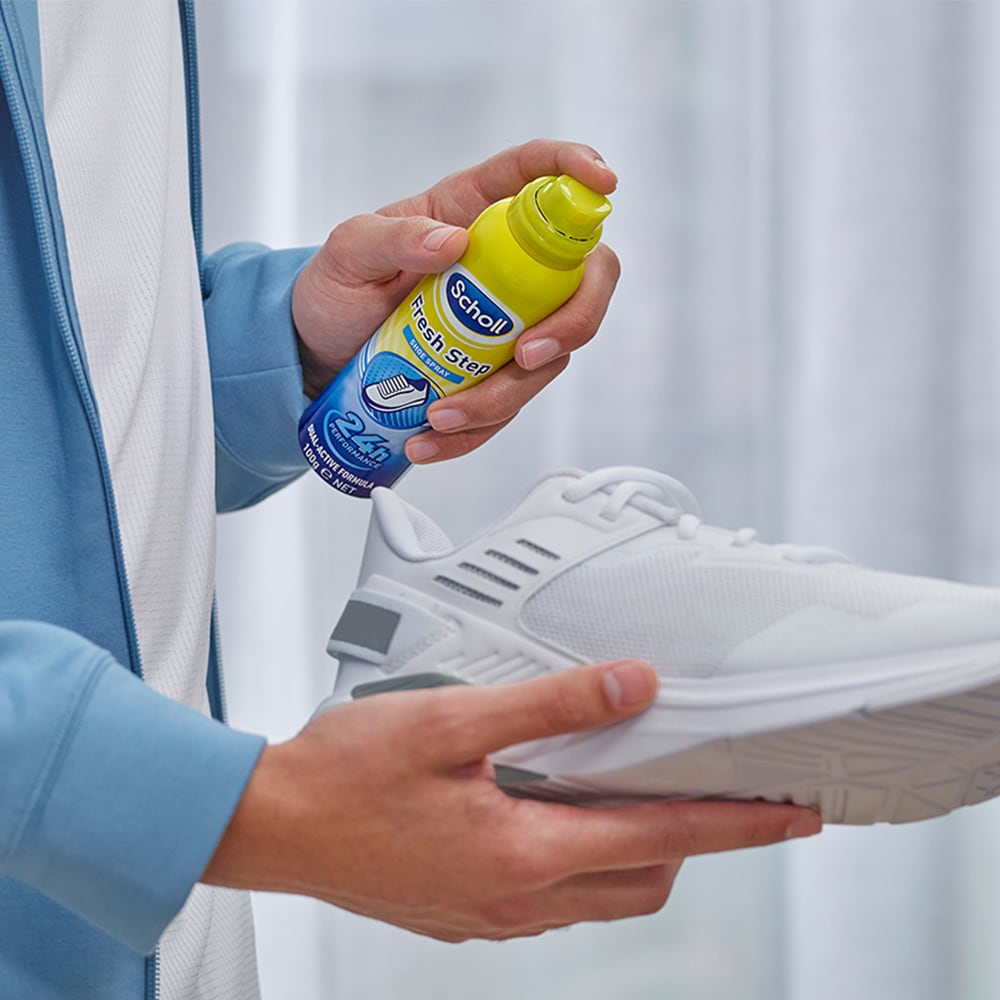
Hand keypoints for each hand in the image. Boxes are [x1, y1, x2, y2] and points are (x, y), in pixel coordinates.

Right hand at [202, 661, 820, 941]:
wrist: (271, 825)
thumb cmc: (348, 773)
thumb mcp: (452, 721)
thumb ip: (550, 706)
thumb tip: (631, 687)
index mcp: (523, 853)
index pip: (664, 838)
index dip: (738, 827)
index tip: (791, 817)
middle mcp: (517, 899)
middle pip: (643, 880)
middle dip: (693, 842)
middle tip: (717, 796)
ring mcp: (491, 915)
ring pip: (602, 895)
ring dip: (637, 851)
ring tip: (641, 796)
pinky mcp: (466, 912)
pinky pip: (554, 897)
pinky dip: (584, 859)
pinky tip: (560, 814)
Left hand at [291, 139, 621, 463]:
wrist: (318, 351)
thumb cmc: (336, 288)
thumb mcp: (348, 252)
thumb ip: (391, 238)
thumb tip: (450, 243)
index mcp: (473, 211)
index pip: (540, 175)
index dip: (579, 171)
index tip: (604, 185)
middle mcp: (505, 265)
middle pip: (582, 278)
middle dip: (575, 321)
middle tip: (527, 357)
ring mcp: (506, 322)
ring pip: (549, 357)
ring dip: (504, 395)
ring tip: (440, 416)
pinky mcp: (492, 372)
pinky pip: (508, 405)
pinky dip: (475, 430)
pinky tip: (431, 439)